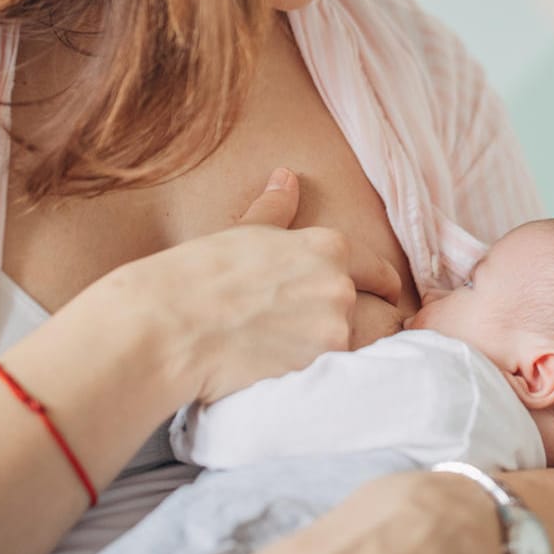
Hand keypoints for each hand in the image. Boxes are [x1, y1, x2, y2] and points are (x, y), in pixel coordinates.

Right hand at [86, 168, 402, 405]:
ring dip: (328, 350)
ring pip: (348, 346)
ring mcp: (332, 330)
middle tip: (311, 331)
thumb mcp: (243, 233)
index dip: (383, 285)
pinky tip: (283, 371)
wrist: (168, 328)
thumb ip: (276, 209)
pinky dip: (315, 375)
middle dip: (346, 322)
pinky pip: (330, 375)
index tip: (385, 295)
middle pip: (366, 313)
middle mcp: (339, 286)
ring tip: (288, 352)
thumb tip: (286, 178)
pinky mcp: (317, 370)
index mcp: (328, 247)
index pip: (378, 271)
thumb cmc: (197, 276)